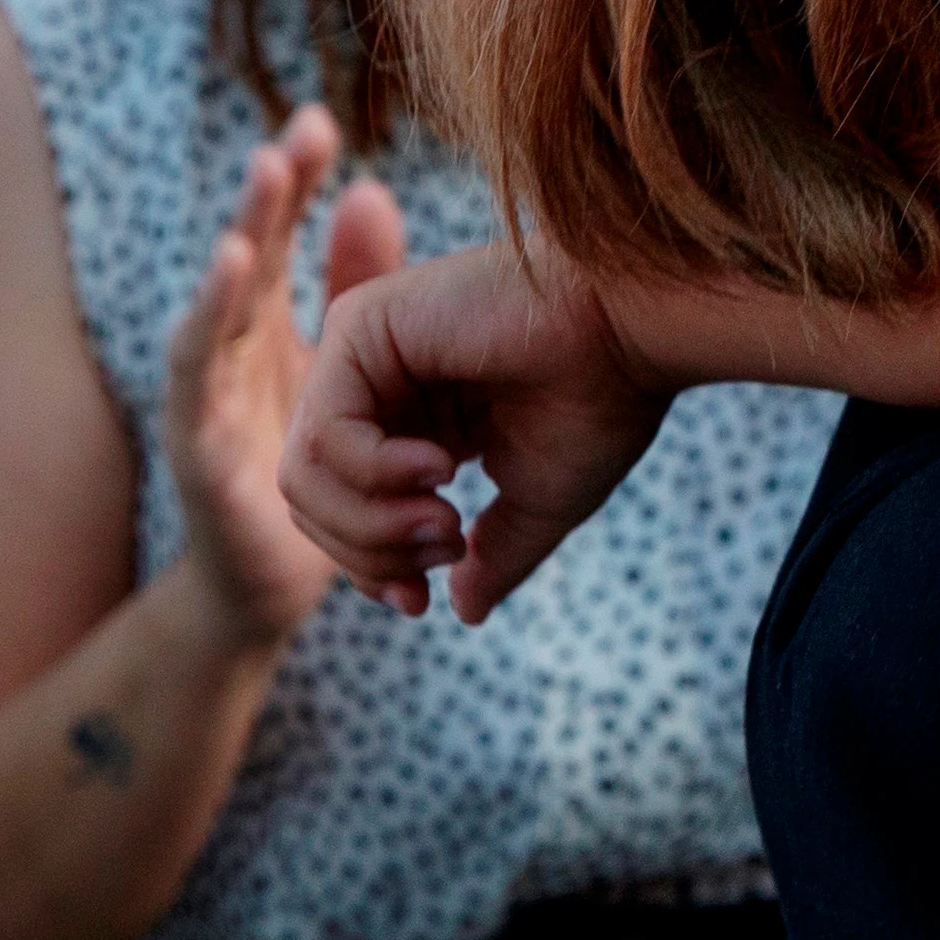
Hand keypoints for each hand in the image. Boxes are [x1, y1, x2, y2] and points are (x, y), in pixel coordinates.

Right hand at [167, 107, 404, 646]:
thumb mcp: (345, 366)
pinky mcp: (197, 449)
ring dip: (232, 261)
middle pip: (242, 260)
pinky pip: (195, 386)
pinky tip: (228, 283)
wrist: (279, 577)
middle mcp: (230, 351)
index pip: (279, 237)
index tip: (317, 117)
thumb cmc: (315, 463)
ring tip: (250, 205)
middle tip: (285, 143)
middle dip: (261, 202)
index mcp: (269, 327)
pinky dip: (206, 335)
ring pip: (214, 316)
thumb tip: (370, 190)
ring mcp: (205, 397)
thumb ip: (354, 284)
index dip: (293, 180)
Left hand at [280, 243, 669, 623]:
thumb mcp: (541, 499)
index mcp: (416, 421)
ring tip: (446, 520)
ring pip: (304, 476)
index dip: (372, 568)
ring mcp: (361, 352)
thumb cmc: (604, 402)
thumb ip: (496, 554)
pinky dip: (374, 472)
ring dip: (372, 522)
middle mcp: (378, 384)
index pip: (346, 512)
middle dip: (371, 551)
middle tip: (449, 549)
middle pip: (312, 502)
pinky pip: (327, 434)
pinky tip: (441, 469)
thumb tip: (464, 612)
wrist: (634, 331)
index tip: (423, 603)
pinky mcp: (358, 327)